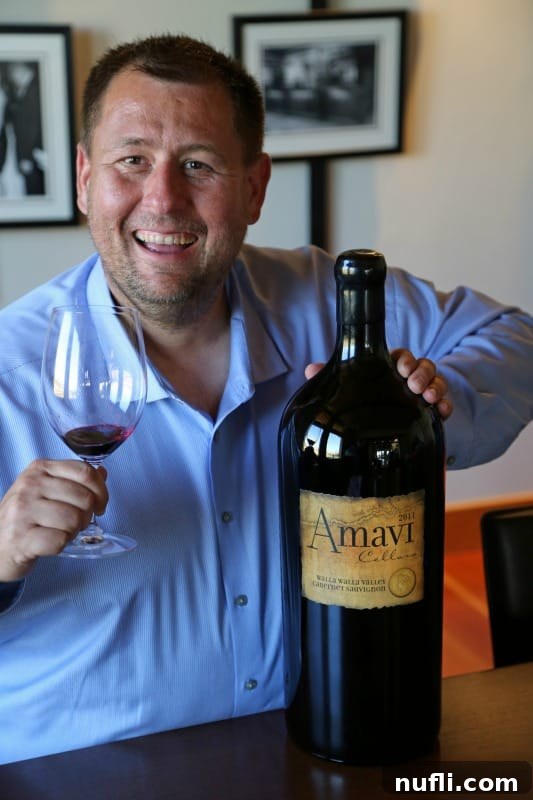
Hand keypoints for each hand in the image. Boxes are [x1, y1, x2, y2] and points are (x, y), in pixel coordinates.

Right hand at [0, 459, 107, 580]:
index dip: (101, 491)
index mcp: (40, 469)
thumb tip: (102, 473)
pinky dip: (61, 545)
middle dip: (87, 515)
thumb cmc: (26, 516)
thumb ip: (73, 480)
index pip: (84, 472)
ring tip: (60, 532)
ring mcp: (23, 511)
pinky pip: (60, 540)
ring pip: (74, 520)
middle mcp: (30, 485)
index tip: (100, 505)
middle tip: (75, 523)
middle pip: (84, 498)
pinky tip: (50, 542)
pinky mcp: (21, 537)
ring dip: (73, 531)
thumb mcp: (46, 489)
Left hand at [305, 349, 452, 420]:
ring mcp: (422, 394)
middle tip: (414, 384)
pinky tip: (442, 411)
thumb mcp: (348, 390)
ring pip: (436, 382)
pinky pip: (444, 404)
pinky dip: (445, 406)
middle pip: (422, 366)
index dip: (404, 358)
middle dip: (421, 373)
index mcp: (389, 368)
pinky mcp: (431, 413)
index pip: (400, 356)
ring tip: (428, 398)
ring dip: (435, 387)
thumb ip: (332, 379)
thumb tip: (311, 370)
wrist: (379, 437)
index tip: (402, 367)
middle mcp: (408, 379)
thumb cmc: (364, 403)